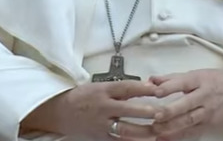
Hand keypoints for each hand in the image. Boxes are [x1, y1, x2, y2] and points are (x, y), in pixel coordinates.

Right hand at [21, 80, 159, 139]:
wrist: (60, 112)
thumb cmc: (83, 97)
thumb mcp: (100, 86)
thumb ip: (121, 89)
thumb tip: (146, 87)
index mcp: (103, 91)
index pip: (125, 88)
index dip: (143, 88)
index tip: (157, 89)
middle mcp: (103, 107)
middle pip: (127, 109)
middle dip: (145, 112)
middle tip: (161, 113)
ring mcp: (101, 124)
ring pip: (124, 129)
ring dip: (142, 132)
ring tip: (158, 131)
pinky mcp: (101, 137)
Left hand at [149, 70, 222, 140]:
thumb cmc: (218, 81)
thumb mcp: (198, 74)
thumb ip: (173, 78)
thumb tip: (152, 80)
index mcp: (200, 80)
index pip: (184, 83)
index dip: (170, 87)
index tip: (156, 91)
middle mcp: (204, 96)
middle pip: (187, 104)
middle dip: (170, 111)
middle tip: (155, 115)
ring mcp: (207, 112)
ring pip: (189, 120)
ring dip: (172, 126)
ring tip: (157, 129)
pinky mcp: (209, 124)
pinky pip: (193, 131)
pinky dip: (179, 136)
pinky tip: (167, 138)